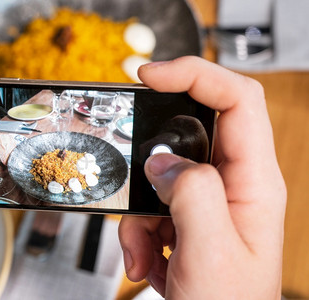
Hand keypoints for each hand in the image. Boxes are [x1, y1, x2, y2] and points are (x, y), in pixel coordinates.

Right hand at [118, 56, 285, 298]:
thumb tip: (162, 161)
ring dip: (139, 210)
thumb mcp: (210, 250)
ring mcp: (208, 201)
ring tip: (143, 247)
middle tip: (130, 162)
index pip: (236, 99)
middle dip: (151, 153)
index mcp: (254, 183)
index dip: (194, 74)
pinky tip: (146, 258)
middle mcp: (234, 184)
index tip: (151, 75)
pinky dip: (137, 230)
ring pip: (161, 173)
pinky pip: (151, 203)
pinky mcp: (187, 217)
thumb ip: (190, 192)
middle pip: (190, 132)